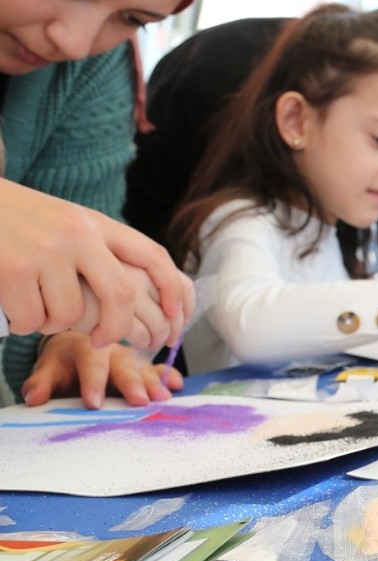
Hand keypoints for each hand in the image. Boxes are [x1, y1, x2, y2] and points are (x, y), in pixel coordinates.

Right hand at [0, 180, 191, 349]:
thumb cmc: (18, 220)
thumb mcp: (66, 223)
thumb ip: (99, 250)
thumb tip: (138, 296)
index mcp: (95, 223)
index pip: (152, 256)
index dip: (173, 291)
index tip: (177, 318)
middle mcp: (77, 234)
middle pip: (120, 294)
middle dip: (117, 327)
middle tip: (103, 340)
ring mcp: (45, 251)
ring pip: (70, 315)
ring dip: (52, 322)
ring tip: (35, 304)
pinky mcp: (12, 270)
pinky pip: (33, 319)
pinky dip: (24, 322)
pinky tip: (12, 303)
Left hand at [19, 331, 182, 408]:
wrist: (79, 346)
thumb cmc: (63, 361)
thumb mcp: (48, 369)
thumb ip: (40, 383)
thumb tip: (34, 398)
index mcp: (87, 346)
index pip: (91, 362)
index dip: (93, 381)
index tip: (94, 403)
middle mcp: (113, 348)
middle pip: (124, 364)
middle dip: (132, 383)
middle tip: (138, 401)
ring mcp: (131, 356)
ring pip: (145, 366)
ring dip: (155, 382)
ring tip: (162, 397)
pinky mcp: (144, 364)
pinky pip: (160, 368)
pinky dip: (170, 375)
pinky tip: (177, 385)